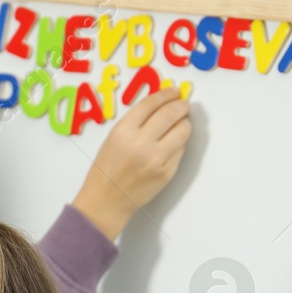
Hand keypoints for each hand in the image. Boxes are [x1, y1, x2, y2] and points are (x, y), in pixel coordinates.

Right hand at [71, 86, 191, 240]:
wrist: (106, 201)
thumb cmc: (106, 170)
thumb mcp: (113, 138)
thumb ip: (135, 122)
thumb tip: (161, 106)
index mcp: (123, 132)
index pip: (151, 103)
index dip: (166, 94)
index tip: (173, 91)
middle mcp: (140, 143)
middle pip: (170, 113)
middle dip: (180, 105)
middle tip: (183, 104)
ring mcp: (156, 159)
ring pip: (182, 130)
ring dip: (185, 122)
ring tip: (182, 121)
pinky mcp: (167, 172)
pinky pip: (181, 150)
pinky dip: (181, 141)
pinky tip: (175, 140)